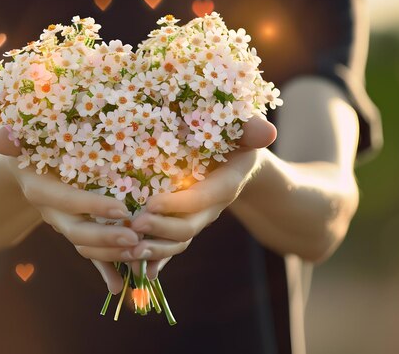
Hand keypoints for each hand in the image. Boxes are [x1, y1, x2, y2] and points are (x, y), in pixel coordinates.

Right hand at [0, 128, 137, 293]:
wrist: (25, 170)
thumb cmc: (31, 147)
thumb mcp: (21, 140)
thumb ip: (10, 141)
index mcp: (39, 187)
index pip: (65, 199)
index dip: (90, 206)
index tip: (121, 208)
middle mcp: (50, 211)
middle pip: (76, 231)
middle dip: (105, 237)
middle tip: (134, 238)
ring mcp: (62, 224)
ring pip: (85, 245)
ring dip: (111, 254)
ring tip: (139, 253)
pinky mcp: (75, 231)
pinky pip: (89, 253)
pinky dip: (104, 269)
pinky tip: (118, 286)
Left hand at [128, 115, 276, 278]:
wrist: (240, 160)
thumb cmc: (237, 137)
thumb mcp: (245, 128)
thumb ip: (252, 128)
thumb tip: (268, 132)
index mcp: (225, 183)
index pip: (202, 197)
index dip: (178, 203)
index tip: (151, 203)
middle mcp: (212, 206)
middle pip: (189, 226)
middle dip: (162, 228)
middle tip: (135, 225)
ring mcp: (200, 218)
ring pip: (180, 241)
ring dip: (156, 249)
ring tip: (130, 248)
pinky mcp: (187, 223)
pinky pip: (173, 246)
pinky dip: (158, 260)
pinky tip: (141, 270)